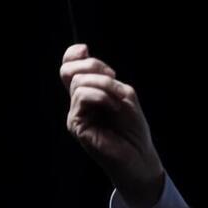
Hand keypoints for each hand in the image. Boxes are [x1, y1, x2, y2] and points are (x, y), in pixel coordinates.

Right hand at [60, 44, 164, 207]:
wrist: (139, 156)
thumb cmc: (133, 128)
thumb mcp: (124, 94)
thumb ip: (105, 78)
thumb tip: (84, 56)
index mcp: (88, 93)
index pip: (69, 67)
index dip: (74, 54)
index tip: (87, 51)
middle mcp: (77, 103)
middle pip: (69, 70)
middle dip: (92, 66)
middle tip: (113, 78)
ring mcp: (75, 114)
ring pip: (79, 83)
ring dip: (105, 86)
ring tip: (118, 102)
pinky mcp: (76, 125)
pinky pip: (82, 97)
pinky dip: (102, 97)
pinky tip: (114, 108)